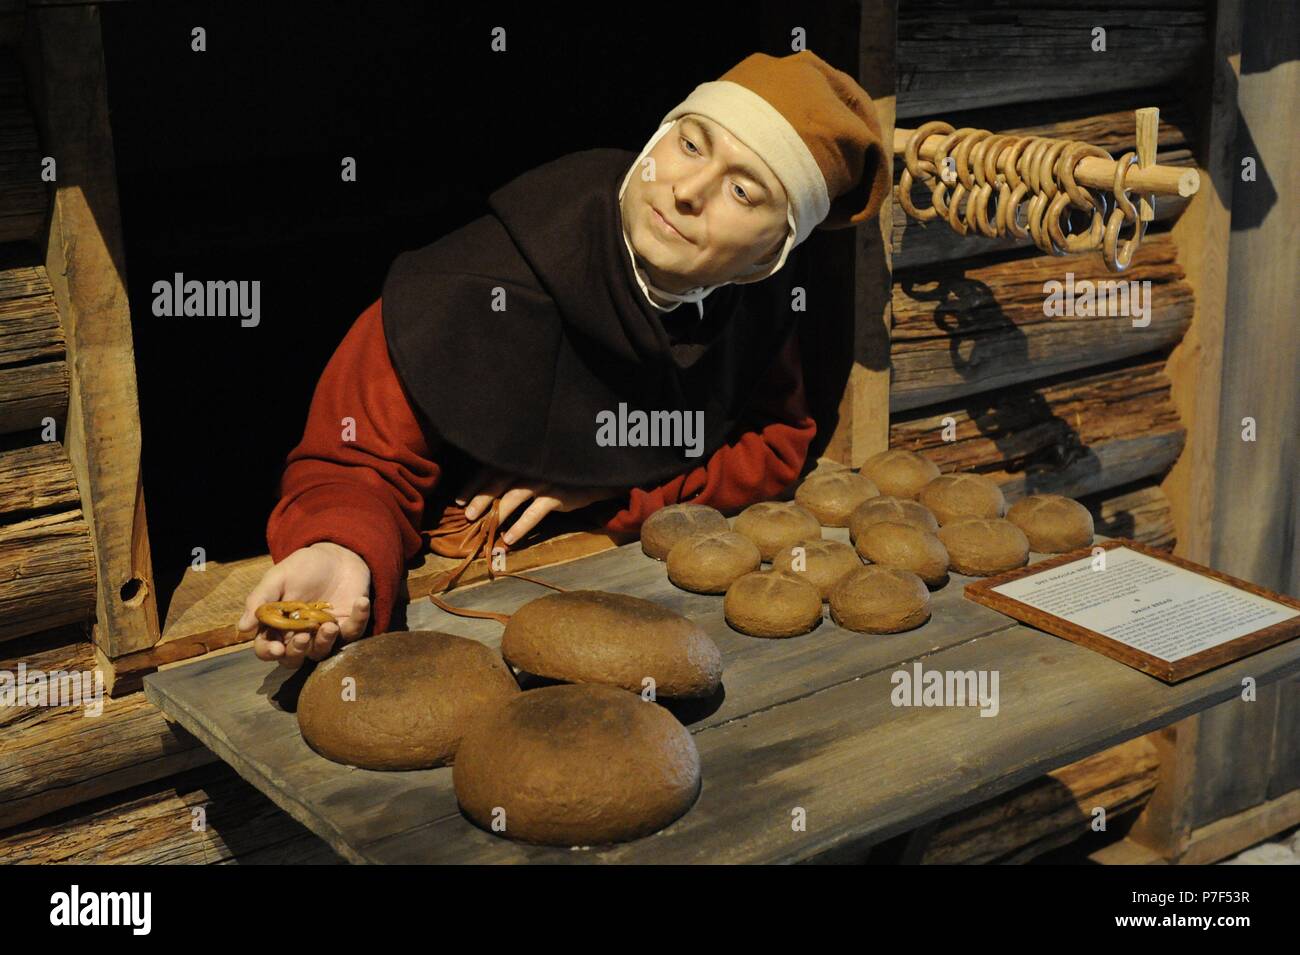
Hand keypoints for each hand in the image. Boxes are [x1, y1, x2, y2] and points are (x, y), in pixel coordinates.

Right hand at [237, 541, 372, 669]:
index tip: (276, 648)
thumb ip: (261, 600)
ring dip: (325, 642)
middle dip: (296, 652)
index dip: (269, 652)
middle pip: (293, 658)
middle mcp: (299, 635)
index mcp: (277, 625)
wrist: (337, 554)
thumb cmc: (303, 567)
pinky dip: (358, 619)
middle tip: (302, 636)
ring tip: (329, 625)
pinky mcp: (348, 627)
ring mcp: (324, 634)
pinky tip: (359, 602)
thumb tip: (242, 628)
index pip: (267, 648)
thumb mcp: (278, 577)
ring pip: (321, 652)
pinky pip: (353, 633)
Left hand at [455, 466, 626, 545]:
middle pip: (498, 481)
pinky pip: (534, 513)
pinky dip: (520, 527)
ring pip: (514, 496)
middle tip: (467, 515)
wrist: (594, 473)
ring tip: (485, 528)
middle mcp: (529, 466)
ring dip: (498, 513)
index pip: (490, 469)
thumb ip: (515, 476)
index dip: (473, 485)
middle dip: (480, 498)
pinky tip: (509, 539)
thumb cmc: (559, 472)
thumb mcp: (537, 469)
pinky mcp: (558, 495)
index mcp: (520, 459)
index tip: (458, 500)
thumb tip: (486, 496)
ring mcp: (544, 479)